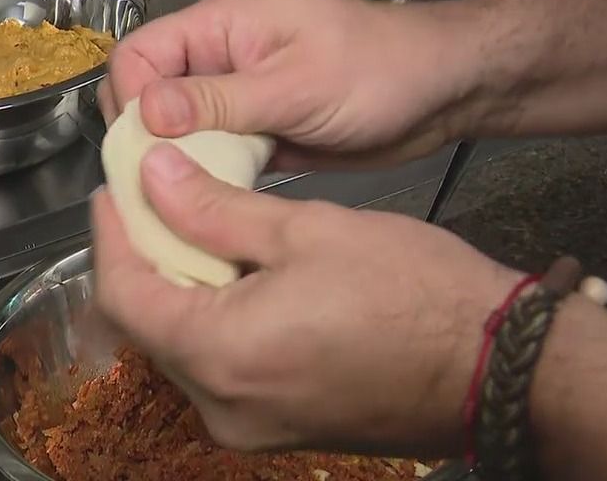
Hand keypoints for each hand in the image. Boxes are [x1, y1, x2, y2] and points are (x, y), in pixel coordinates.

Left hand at [91, 142, 522, 455]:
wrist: (495, 365)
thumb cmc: (415, 297)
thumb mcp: (305, 230)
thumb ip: (214, 209)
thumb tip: (155, 177)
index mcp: (220, 356)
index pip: (124, 293)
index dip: (110, 237)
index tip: (112, 192)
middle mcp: (222, 406)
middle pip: (149, 324)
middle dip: (143, 259)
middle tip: (151, 203)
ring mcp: (250, 426)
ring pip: (182, 348)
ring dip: (178, 290)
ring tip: (192, 231)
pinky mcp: (277, 428)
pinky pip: (220, 371)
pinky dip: (212, 322)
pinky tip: (232, 279)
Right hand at [98, 0, 489, 169]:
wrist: (444, 92)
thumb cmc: (379, 71)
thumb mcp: (297, 83)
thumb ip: (220, 100)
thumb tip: (146, 114)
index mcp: (220, 27)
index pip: (139, 56)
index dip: (129, 101)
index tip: (145, 150)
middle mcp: (219, 61)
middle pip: (148, 97)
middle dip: (146, 140)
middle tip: (160, 187)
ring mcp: (238, 99)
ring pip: (178, 133)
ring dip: (177, 166)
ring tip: (179, 207)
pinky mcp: (258, 134)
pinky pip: (213, 156)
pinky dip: (208, 180)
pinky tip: (210, 209)